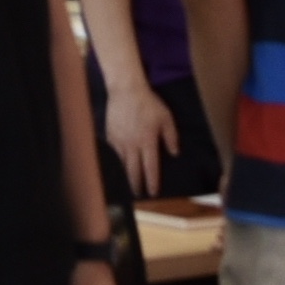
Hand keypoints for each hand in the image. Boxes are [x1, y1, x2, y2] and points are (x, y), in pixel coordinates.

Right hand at [99, 78, 169, 199]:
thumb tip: (174, 153)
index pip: (150, 168)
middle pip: (133, 171)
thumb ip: (171, 137)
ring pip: (122, 165)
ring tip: (128, 185)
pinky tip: (118, 168)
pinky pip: (113, 154)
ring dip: (125, 177)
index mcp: (148, 141)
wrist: (126, 90)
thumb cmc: (148, 103)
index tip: (153, 192)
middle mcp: (132, 145)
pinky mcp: (110, 136)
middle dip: (136, 185)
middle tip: (139, 194)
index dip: (152, 182)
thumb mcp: (166, 118)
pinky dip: (116, 163)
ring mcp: (119, 141)